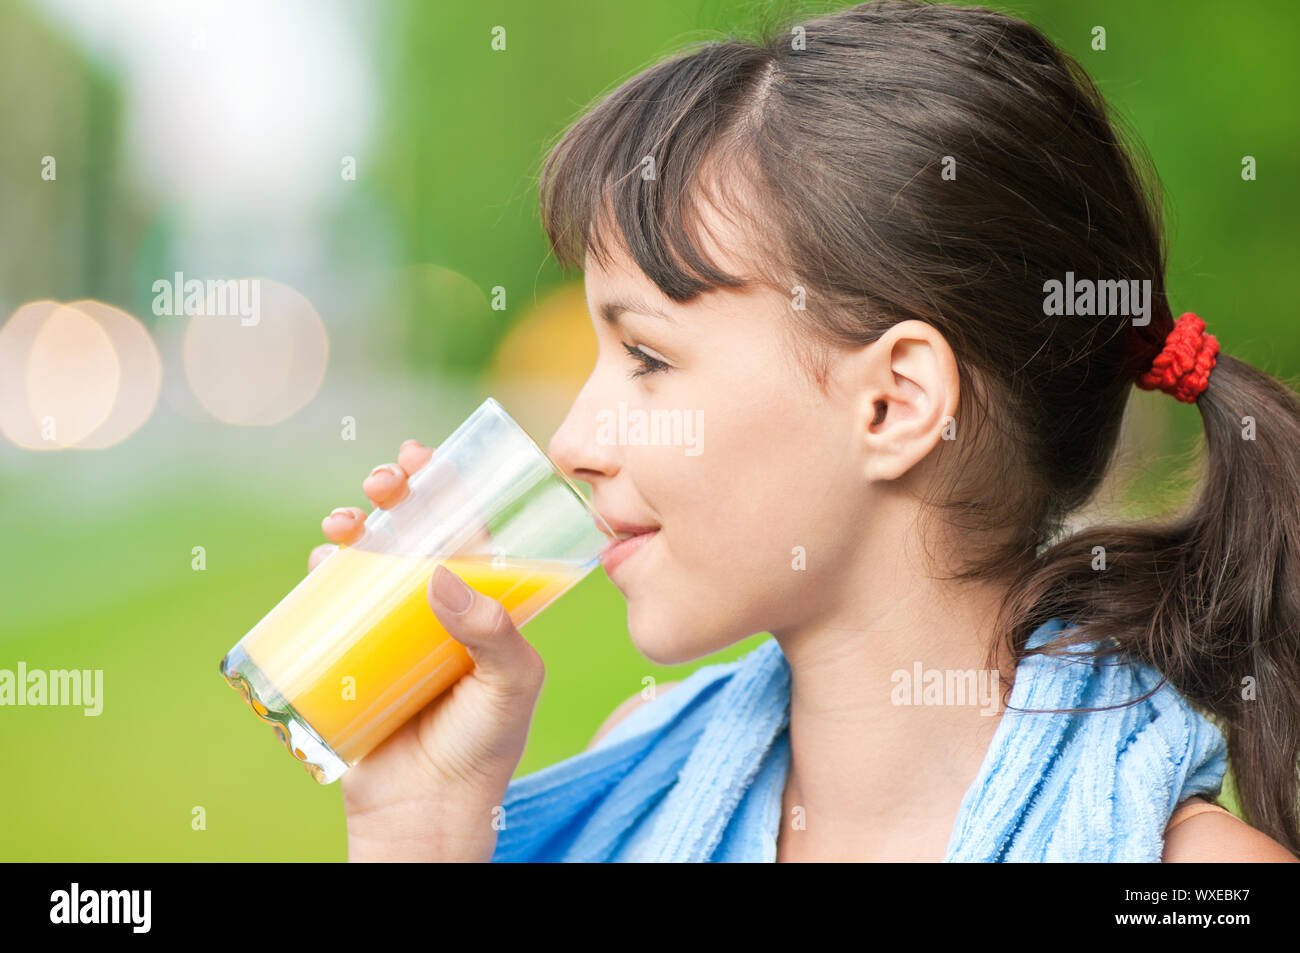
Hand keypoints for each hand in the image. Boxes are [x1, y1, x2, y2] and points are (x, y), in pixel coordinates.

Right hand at [312, 439, 545, 860]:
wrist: (427, 811)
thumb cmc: (484, 747)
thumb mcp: (510, 684)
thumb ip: (492, 631)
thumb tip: (441, 575)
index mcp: (486, 601)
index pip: (469, 527)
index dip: (449, 486)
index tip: (425, 458)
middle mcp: (439, 605)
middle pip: (415, 530)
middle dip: (396, 494)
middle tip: (383, 482)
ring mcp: (394, 626)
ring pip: (370, 557)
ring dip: (354, 524)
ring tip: (343, 523)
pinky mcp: (354, 652)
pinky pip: (334, 600)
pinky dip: (324, 572)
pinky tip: (322, 562)